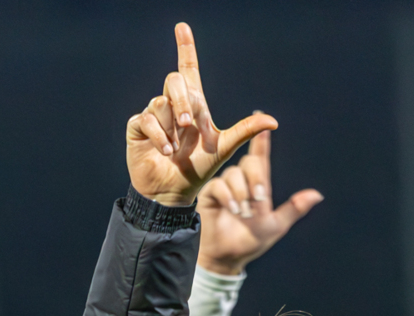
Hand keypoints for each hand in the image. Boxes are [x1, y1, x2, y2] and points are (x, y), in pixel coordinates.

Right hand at [126, 23, 279, 206]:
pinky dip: (158, 135)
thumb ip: (245, 131)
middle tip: (188, 126)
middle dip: (182, 102)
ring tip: (175, 148)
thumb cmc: (198, 169)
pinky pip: (147, 119)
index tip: (182, 27)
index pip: (188, 69)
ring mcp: (155, 116)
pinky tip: (164, 151)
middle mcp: (173, 106)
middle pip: (174, 81)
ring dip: (171, 127)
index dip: (186, 48)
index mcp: (194, 105)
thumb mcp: (224, 148)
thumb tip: (274, 121)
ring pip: (160, 102)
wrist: (173, 191)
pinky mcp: (139, 127)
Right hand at [196, 128, 321, 275]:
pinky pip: (219, 185)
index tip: (264, 121)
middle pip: (249, 163)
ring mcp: (225, 187)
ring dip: (242, 192)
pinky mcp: (211, 195)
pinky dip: (229, 196)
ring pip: (234, 174)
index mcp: (258, 186)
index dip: (262, 141)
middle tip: (259, 199)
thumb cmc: (252, 241)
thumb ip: (294, 209)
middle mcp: (242, 182)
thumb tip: (318, 195)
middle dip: (256, 178)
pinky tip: (233, 209)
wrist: (229, 257)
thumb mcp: (276, 225)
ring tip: (244, 213)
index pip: (261, 158)